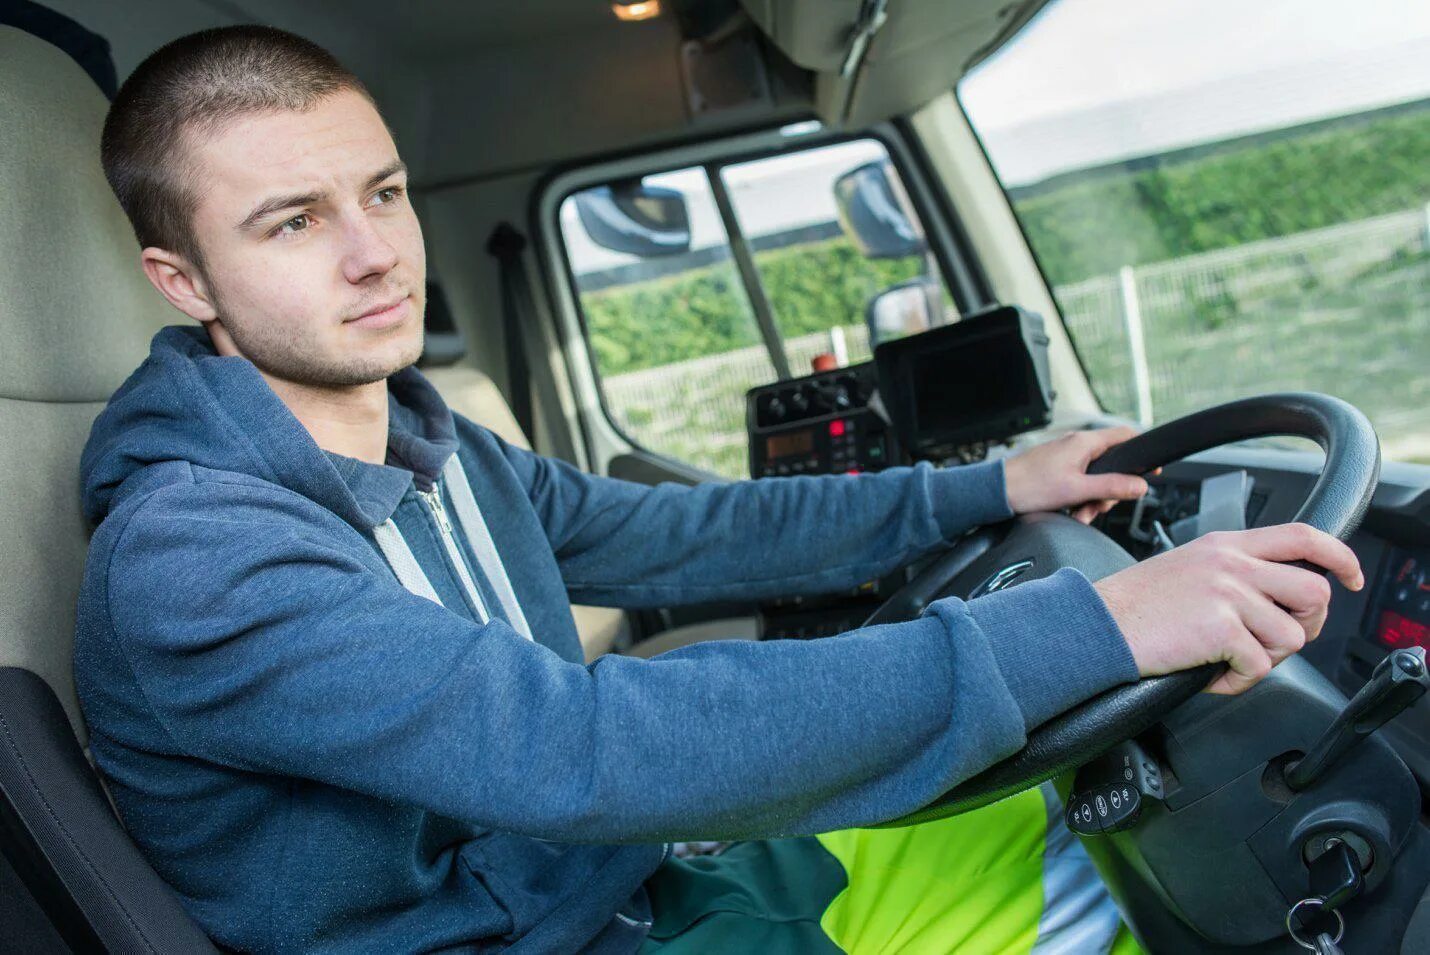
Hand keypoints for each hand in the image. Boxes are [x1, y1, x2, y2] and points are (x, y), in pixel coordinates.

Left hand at [1003, 426, 1150, 520]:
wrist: (998, 492)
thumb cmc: (1031, 486)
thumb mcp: (1078, 489)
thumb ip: (1112, 486)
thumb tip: (1140, 486)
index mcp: (1085, 443)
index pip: (1125, 437)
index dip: (1141, 453)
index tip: (1150, 471)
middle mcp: (1077, 446)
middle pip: (1112, 465)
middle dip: (1109, 491)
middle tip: (1099, 506)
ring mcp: (1067, 458)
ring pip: (1095, 479)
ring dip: (1093, 500)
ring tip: (1080, 514)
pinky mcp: (1058, 470)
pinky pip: (1080, 484)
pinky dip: (1080, 499)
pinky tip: (1072, 513)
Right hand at [1094, 524, 1364, 694]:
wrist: (1094, 624)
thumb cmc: (1133, 604)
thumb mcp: (1188, 567)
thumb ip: (1233, 571)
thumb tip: (1274, 599)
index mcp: (1226, 546)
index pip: (1304, 537)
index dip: (1340, 557)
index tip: (1352, 577)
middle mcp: (1232, 564)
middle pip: (1314, 593)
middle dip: (1305, 626)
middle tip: (1273, 640)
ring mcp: (1228, 595)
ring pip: (1290, 637)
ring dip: (1265, 659)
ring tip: (1229, 661)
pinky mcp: (1221, 630)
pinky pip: (1258, 668)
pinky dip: (1235, 682)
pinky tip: (1209, 675)